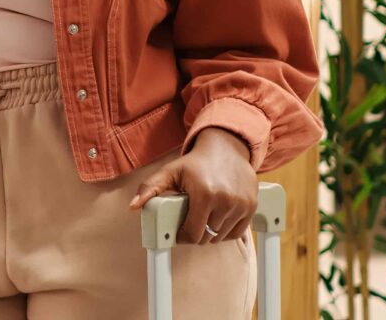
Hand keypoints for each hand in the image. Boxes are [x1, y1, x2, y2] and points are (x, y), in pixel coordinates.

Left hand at [128, 127, 256, 245]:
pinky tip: (217, 220)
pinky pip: (237, 233)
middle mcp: (226, 201)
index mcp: (205, 194)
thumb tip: (133, 206)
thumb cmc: (196, 163)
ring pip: (222, 236)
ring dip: (211, 233)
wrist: (227, 149)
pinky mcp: (252, 206)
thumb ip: (149, 188)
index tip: (179, 233)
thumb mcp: (170, 172)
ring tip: (203, 218)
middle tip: (190, 223)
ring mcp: (241, 204)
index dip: (183, 237)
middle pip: (207, 237)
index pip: (193, 234)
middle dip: (196, 234)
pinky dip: (226, 232)